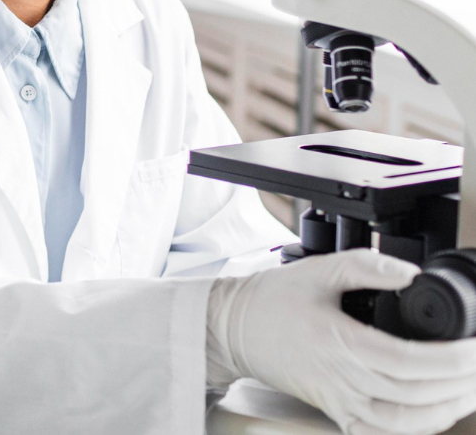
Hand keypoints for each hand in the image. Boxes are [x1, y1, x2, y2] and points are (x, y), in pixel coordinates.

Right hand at [207, 249, 475, 434]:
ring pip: (405, 422)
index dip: (453, 359)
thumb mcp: (320, 268)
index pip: (410, 362)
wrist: (231, 327)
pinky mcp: (334, 411)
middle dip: (461, 383)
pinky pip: (380, 434)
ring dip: (446, 409)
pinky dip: (415, 429)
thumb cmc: (271, 299)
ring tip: (470, 390)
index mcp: (339, 342)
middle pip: (416, 395)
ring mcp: (338, 400)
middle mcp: (341, 378)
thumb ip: (369, 266)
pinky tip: (436, 413)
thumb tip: (413, 274)